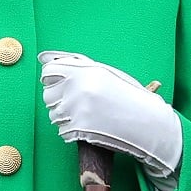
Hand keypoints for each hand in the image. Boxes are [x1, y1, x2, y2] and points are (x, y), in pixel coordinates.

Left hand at [38, 50, 182, 176]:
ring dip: (66, 117)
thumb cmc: (129, 97)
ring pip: (54, 115)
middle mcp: (79, 87)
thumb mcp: (107, 74)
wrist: (147, 123)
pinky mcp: (78, 129)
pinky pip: (62, 131)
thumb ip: (77, 64)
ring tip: (87, 115)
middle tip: (78, 103)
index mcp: (86, 70)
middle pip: (48, 95)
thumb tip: (44, 58)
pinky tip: (89, 126)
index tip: (58, 84)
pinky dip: (72, 132)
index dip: (52, 79)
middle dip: (59, 100)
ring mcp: (77, 109)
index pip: (49, 72)